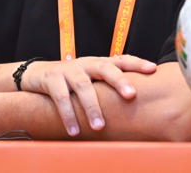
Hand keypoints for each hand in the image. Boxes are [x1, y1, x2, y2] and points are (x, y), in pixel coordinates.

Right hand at [19, 55, 156, 136]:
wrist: (37, 75)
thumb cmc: (72, 81)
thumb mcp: (91, 80)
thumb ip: (109, 87)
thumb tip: (138, 105)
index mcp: (98, 64)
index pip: (121, 60)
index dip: (137, 63)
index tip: (153, 69)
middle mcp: (86, 64)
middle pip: (105, 68)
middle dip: (119, 81)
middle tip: (131, 96)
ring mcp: (68, 70)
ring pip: (83, 85)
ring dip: (92, 106)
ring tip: (99, 127)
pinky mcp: (52, 79)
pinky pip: (61, 97)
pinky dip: (68, 114)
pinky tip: (74, 130)